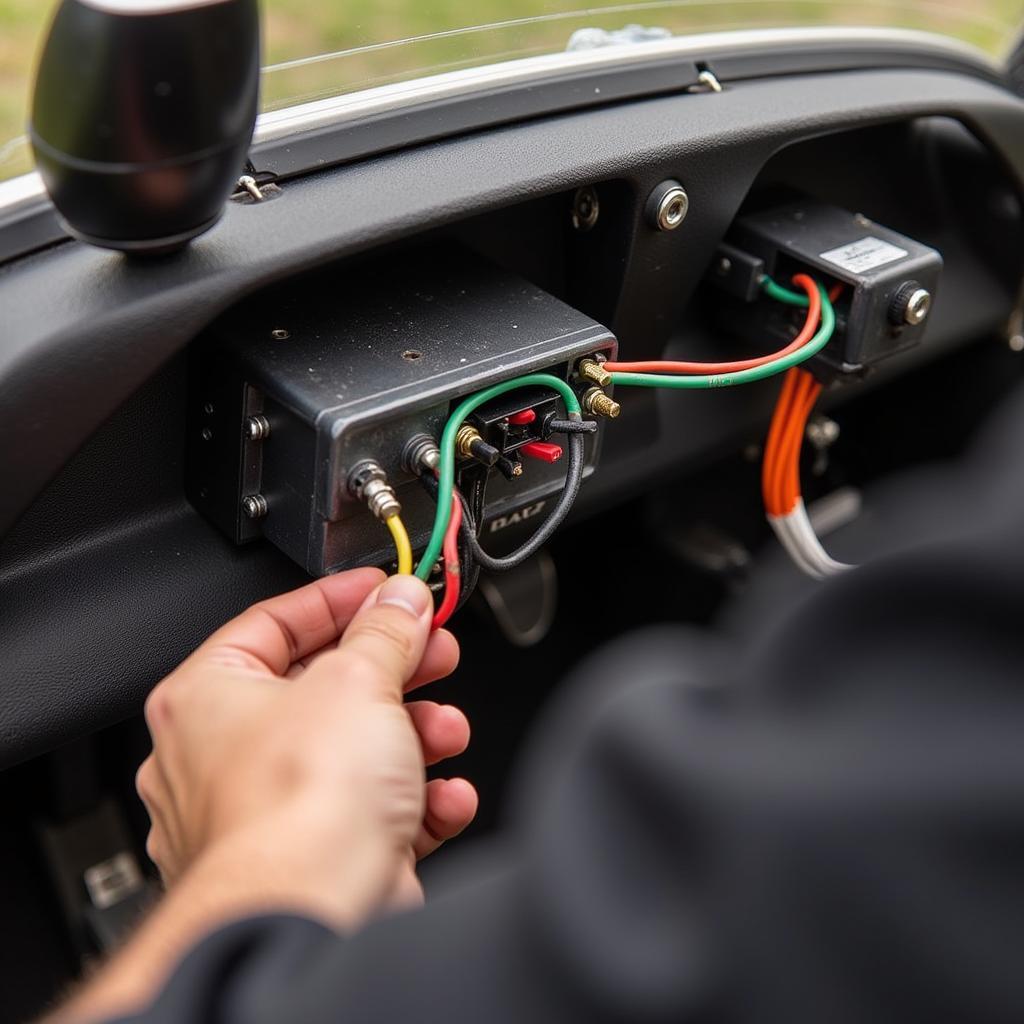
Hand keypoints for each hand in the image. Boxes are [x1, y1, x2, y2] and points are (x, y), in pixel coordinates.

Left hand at [136, 568, 477, 926]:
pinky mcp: (314, 859)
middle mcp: (224, 758)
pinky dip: (415, 800)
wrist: (311, 915)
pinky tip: (444, 795)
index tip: (385, 591)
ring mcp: (269, 815)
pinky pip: (372, 813)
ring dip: (415, 736)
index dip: (338, 599)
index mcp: (207, 698)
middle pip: (324, 688)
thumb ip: (385, 630)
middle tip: (433, 650)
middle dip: (394, 670)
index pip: (274, 624)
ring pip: (354, 752)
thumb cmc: (296, 806)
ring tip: (445, 728)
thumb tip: (400, 602)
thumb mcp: (357, 679)